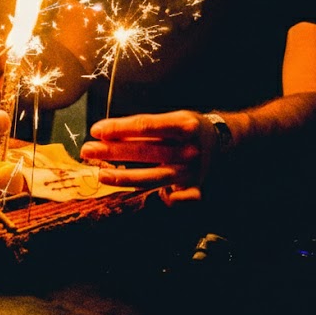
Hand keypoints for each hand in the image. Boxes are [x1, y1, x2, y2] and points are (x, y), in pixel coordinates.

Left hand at [79, 110, 218, 203]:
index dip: (118, 128)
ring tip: (100, 174)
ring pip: (150, 177)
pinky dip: (154, 195)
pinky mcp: (194, 189)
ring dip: (122, 176)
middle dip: (112, 151)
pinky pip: (170, 197)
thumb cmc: (191, 128)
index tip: (97, 130)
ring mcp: (191, 171)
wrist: (227, 142)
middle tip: (88, 150)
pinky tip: (136, 194)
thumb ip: (147, 126)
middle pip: (143, 151)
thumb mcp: (175, 117)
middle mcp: (188, 149)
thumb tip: (110, 134)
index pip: (145, 126)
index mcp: (184, 125)